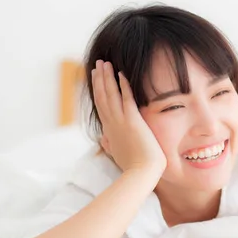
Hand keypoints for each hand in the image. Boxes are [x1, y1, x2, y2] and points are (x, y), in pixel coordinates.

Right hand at [92, 60, 166, 174]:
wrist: (141, 174)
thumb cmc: (134, 167)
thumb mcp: (118, 154)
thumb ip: (111, 144)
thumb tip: (104, 140)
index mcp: (109, 131)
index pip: (102, 106)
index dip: (98, 91)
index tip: (96, 78)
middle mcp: (112, 124)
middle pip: (102, 97)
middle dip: (99, 79)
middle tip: (97, 64)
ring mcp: (121, 122)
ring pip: (110, 95)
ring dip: (107, 77)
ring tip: (104, 63)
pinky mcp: (132, 121)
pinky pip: (126, 99)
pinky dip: (123, 86)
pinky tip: (121, 73)